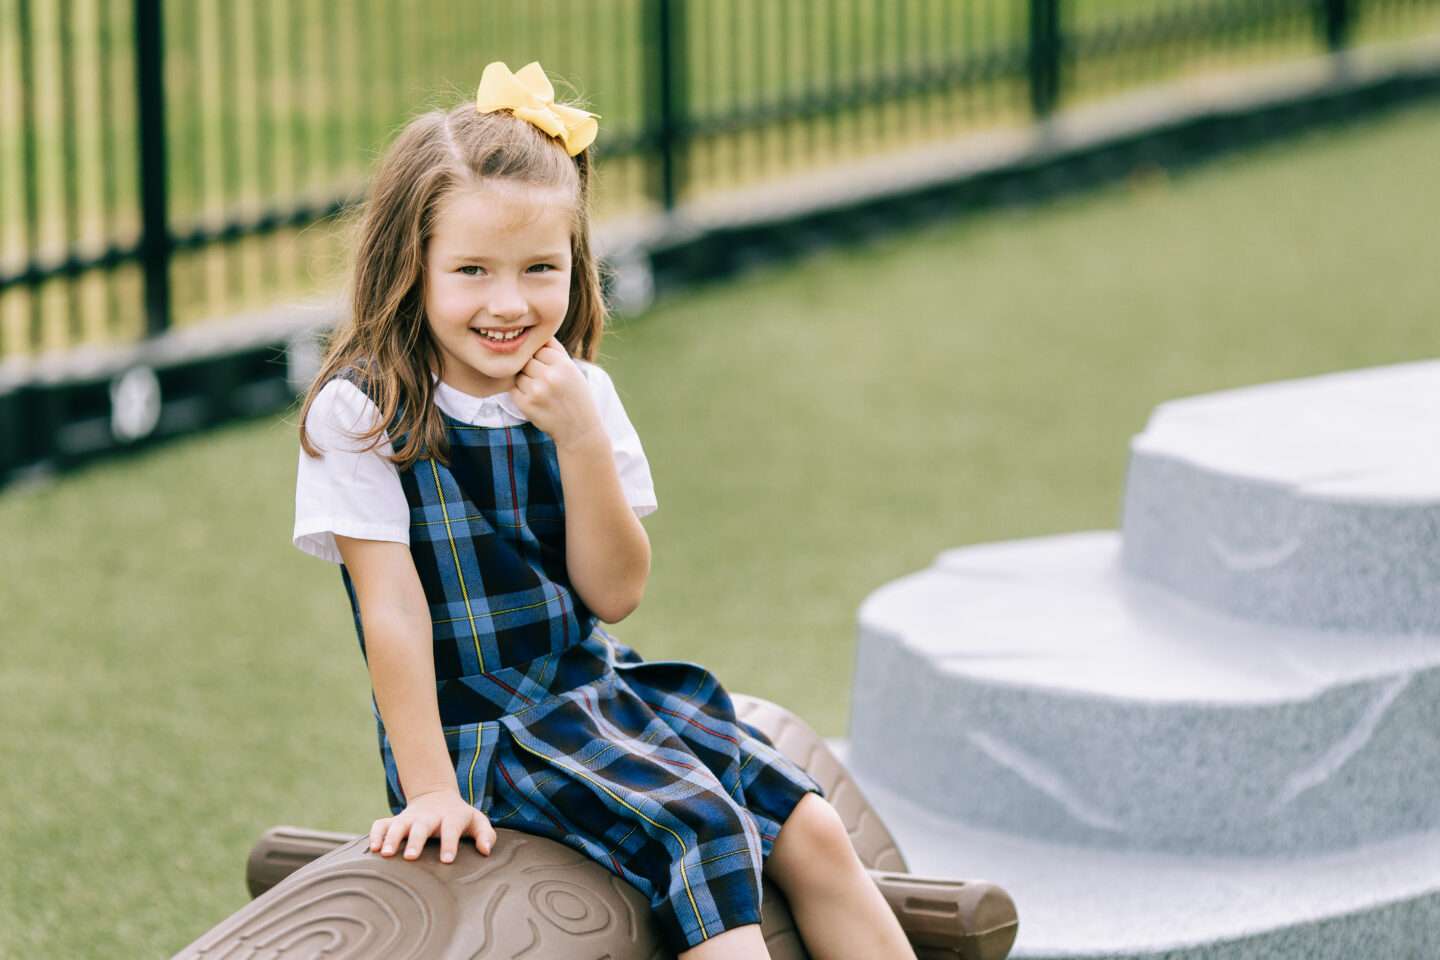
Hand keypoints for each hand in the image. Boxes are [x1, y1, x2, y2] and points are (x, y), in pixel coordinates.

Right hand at [369, 788, 496, 862]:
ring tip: (386, 854)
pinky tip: (372, 849)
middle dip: (416, 840)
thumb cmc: (460, 817)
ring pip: (398, 825)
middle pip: (421, 826)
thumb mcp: (477, 821)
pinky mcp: (395, 820)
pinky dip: (375, 834)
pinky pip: (381, 824)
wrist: (437, 797)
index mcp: (451, 817)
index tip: (447, 860)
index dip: (449, 843)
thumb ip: (486, 835)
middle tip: (411, 857)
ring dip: (391, 838)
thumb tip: (486, 851)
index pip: (451, 828)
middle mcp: (429, 816)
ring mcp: (410, 817)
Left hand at [512, 337, 604, 450]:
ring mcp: (537, 391)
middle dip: (532, 368)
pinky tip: (535, 400)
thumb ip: (554, 350)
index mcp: (563, 364)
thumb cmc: (576, 396)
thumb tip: (534, 331)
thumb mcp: (572, 369)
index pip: (539, 347)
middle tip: (543, 380)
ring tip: (541, 391)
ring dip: (525, 380)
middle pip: (527, 360)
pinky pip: (514, 389)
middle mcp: (550, 376)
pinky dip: (521, 393)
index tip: (549, 367)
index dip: (541, 357)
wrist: (579, 429)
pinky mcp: (526, 405)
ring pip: (519, 374)